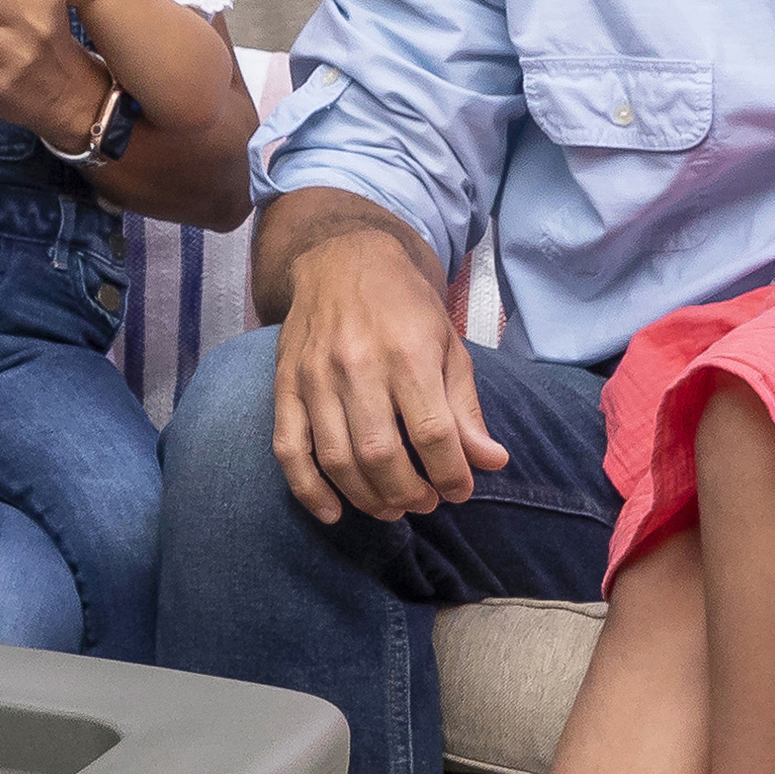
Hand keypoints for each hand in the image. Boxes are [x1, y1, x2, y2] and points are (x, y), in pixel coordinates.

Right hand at [268, 220, 507, 524]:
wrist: (341, 262)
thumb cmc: (404, 306)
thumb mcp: (448, 346)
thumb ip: (465, 407)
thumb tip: (490, 462)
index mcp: (408, 354)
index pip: (433, 433)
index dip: (452, 474)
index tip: (461, 490)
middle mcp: (357, 367)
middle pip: (382, 454)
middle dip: (409, 492)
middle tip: (425, 502)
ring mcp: (314, 380)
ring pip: (337, 459)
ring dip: (368, 497)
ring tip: (392, 507)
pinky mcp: (284, 388)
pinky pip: (289, 450)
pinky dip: (309, 489)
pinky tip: (333, 512)